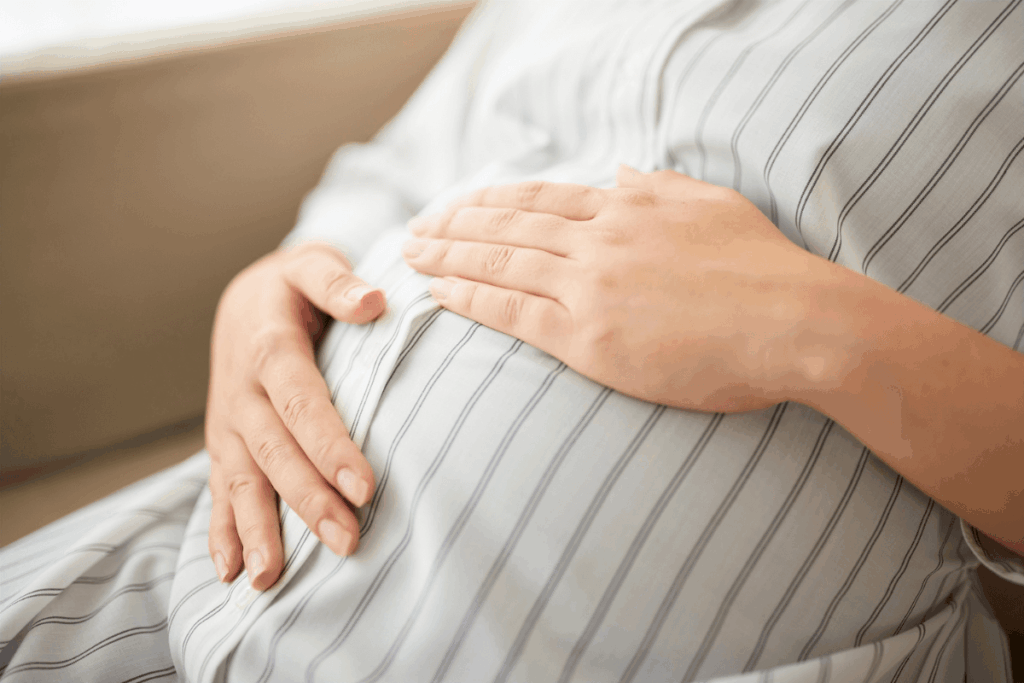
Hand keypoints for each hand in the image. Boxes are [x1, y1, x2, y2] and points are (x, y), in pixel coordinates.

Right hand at [206, 242, 384, 588]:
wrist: (245, 297)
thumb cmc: (293, 284)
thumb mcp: (312, 264)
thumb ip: (338, 282)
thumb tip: (373, 301)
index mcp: (268, 347)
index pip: (301, 402)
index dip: (329, 444)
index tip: (363, 485)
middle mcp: (241, 391)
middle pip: (273, 451)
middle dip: (307, 500)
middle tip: (345, 541)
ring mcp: (227, 421)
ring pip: (240, 480)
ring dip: (257, 529)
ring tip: (271, 577)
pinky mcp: (223, 443)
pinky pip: (217, 489)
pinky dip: (221, 531)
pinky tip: (232, 571)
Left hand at [402, 167, 830, 411]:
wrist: (797, 322)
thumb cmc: (764, 268)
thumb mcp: (711, 204)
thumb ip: (657, 187)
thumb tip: (619, 172)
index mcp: (627, 208)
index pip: (539, 200)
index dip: (490, 200)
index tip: (458, 204)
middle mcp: (599, 240)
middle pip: (507, 226)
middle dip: (453, 225)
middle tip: (414, 228)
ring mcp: (590, 287)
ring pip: (500, 264)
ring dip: (448, 257)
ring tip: (411, 255)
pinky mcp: (589, 338)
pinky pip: (512, 313)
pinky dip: (470, 299)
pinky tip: (438, 294)